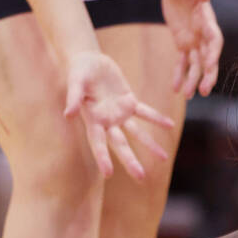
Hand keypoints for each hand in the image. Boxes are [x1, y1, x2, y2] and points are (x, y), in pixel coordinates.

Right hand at [63, 50, 175, 179]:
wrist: (89, 60)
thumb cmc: (78, 71)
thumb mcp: (75, 82)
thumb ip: (74, 98)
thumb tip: (68, 114)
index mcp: (92, 119)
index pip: (97, 142)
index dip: (102, 157)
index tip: (108, 174)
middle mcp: (107, 121)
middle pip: (120, 144)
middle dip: (130, 160)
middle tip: (141, 177)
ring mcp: (120, 113)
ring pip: (136, 133)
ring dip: (150, 145)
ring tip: (164, 159)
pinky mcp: (129, 101)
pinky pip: (145, 113)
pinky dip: (157, 118)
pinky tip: (170, 126)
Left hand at [162, 0, 222, 96]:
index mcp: (208, 21)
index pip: (214, 40)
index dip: (213, 53)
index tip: (209, 64)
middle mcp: (204, 34)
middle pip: (208, 58)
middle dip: (207, 75)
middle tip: (204, 90)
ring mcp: (194, 41)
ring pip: (195, 65)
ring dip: (192, 80)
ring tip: (187, 95)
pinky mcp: (182, 43)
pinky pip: (181, 62)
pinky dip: (179, 75)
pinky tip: (175, 89)